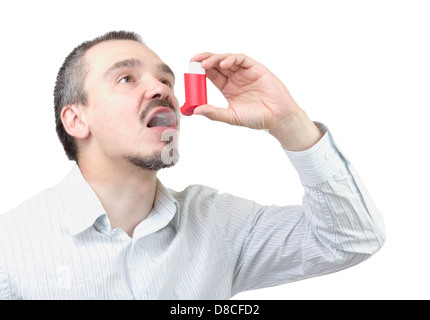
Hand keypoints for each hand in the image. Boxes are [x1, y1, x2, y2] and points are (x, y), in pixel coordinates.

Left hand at [191, 53, 322, 150]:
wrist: (277, 118)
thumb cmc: (257, 118)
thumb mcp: (231, 117)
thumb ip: (214, 113)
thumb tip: (196, 111)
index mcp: (228, 88)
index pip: (211, 75)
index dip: (200, 71)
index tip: (190, 70)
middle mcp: (235, 78)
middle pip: (217, 64)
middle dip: (205, 60)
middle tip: (194, 61)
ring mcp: (245, 73)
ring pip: (228, 59)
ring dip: (215, 59)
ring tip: (205, 63)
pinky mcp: (256, 69)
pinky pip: (242, 59)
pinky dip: (231, 59)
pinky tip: (223, 64)